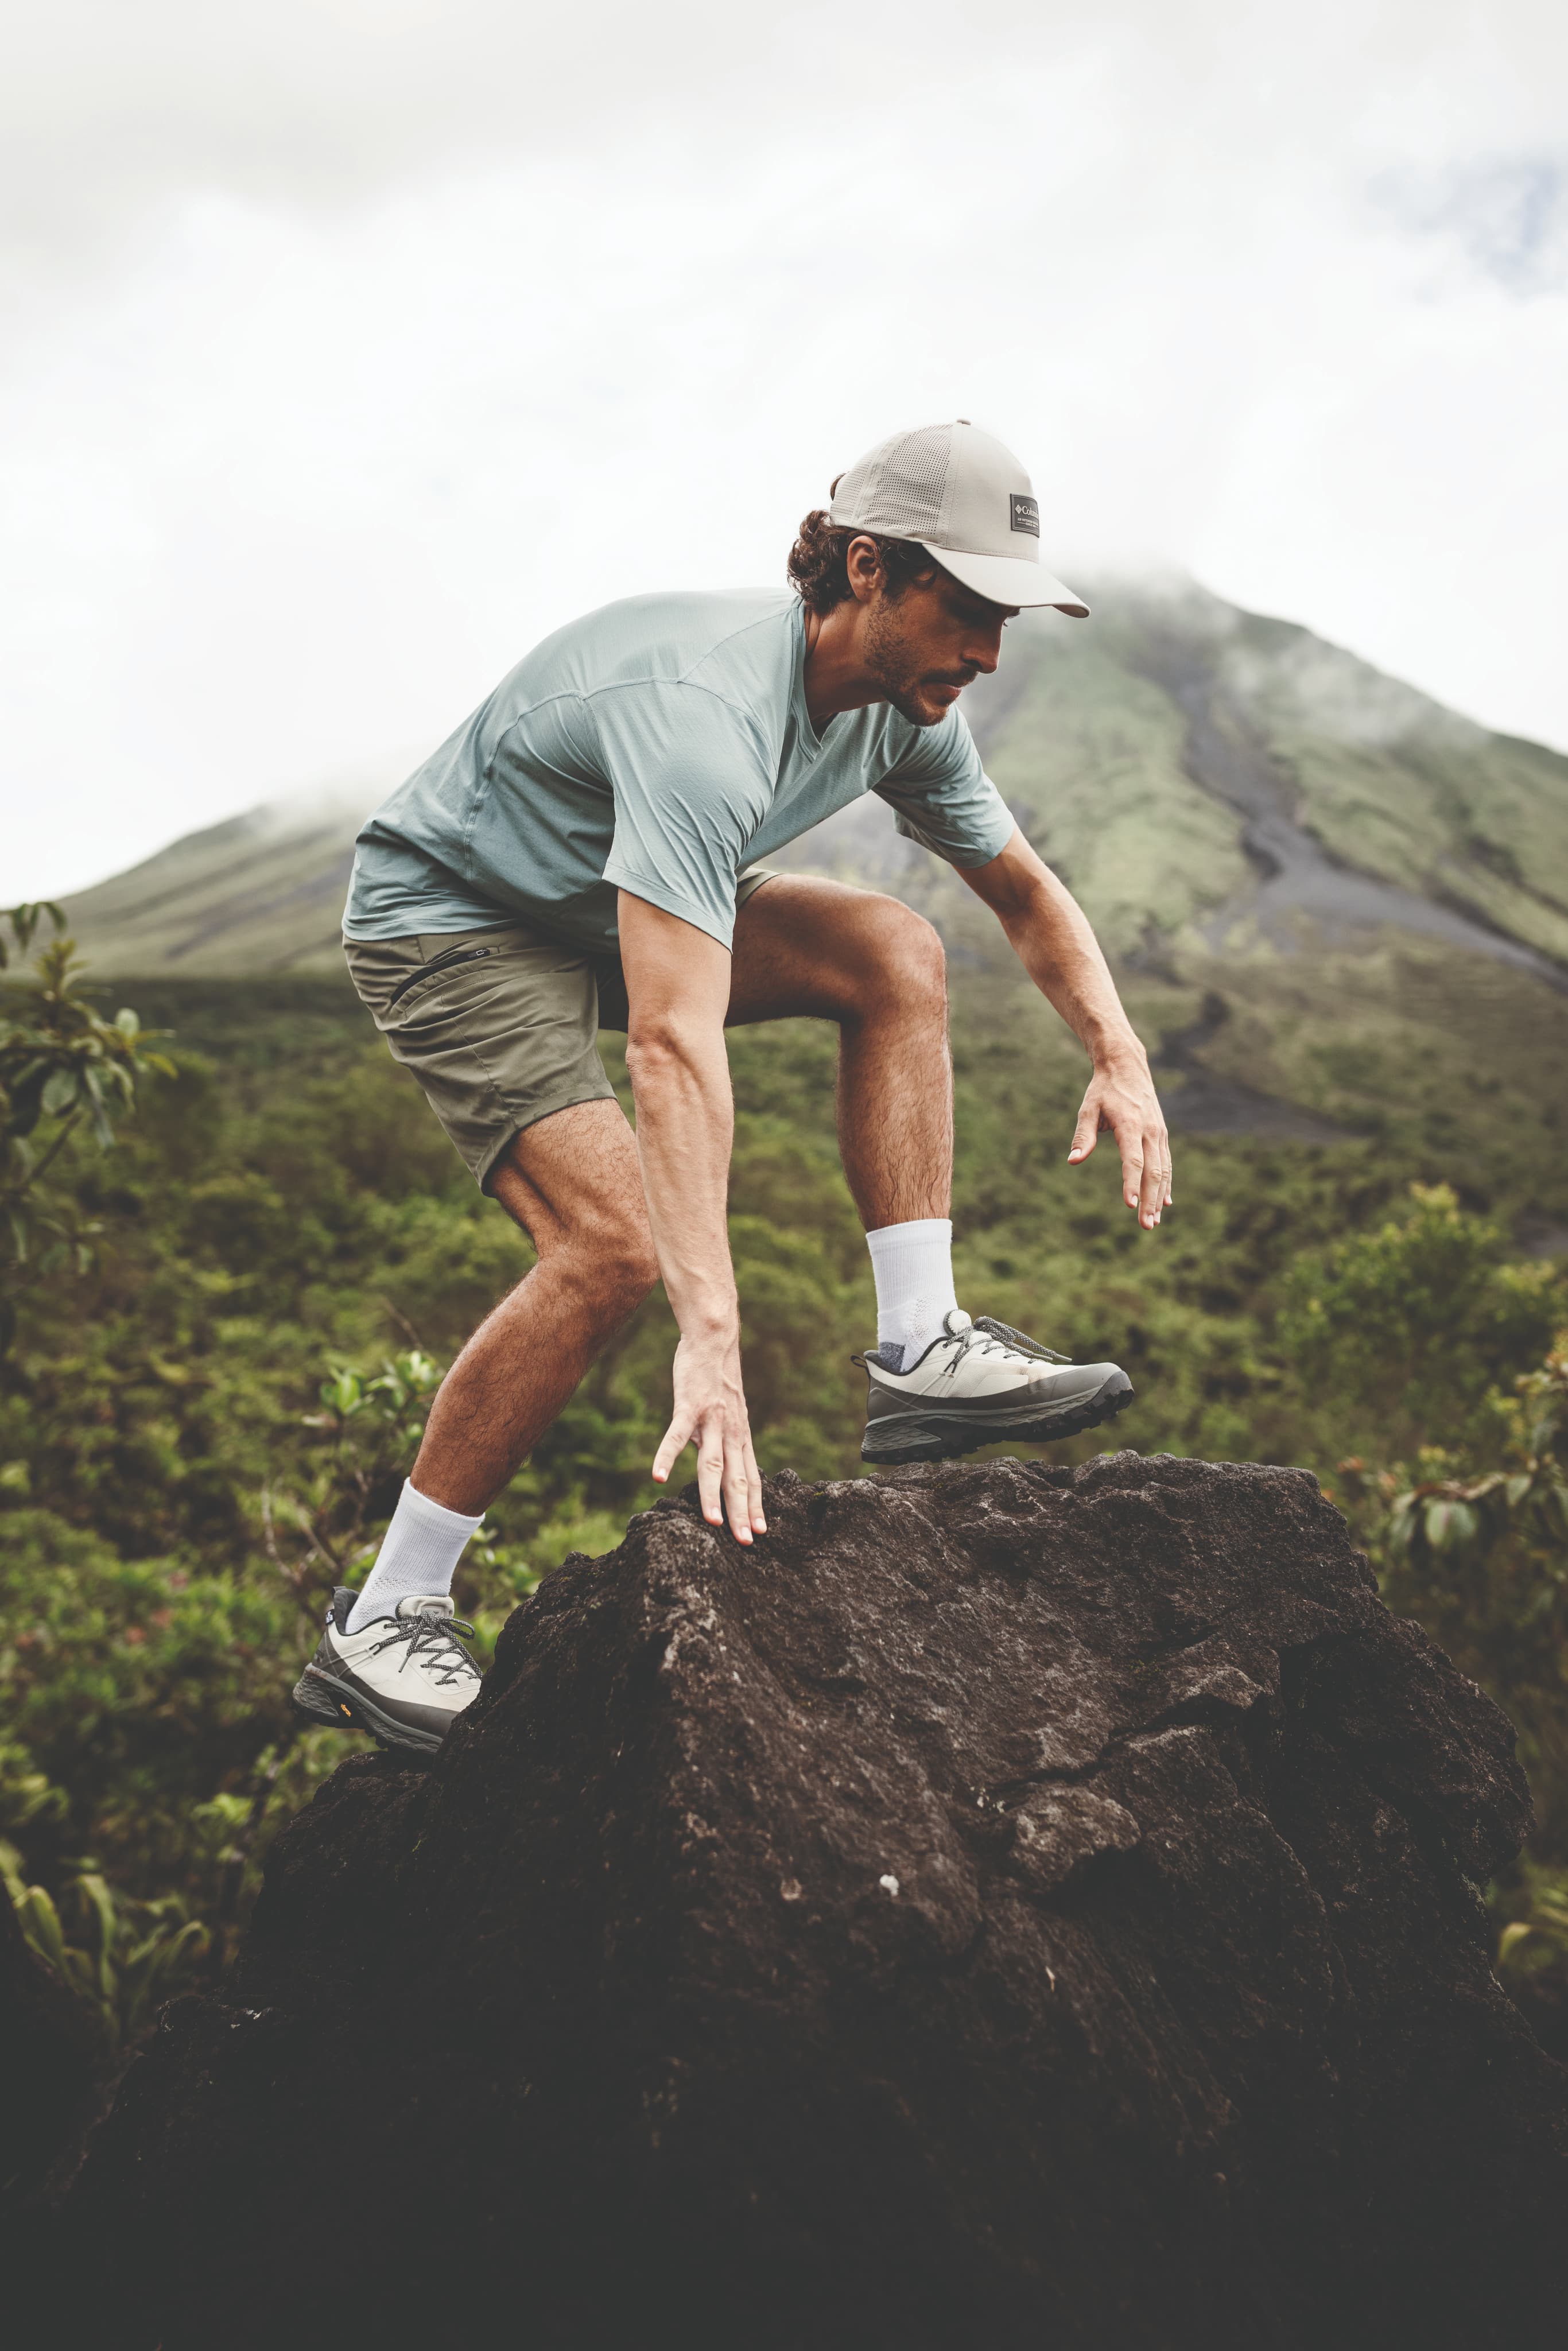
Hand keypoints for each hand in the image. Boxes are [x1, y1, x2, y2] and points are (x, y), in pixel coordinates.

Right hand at [651, 1326, 766, 1544]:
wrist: (714, 1340)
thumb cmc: (717, 1379)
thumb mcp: (729, 1414)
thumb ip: (725, 1442)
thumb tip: (718, 1469)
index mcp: (740, 1437)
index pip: (750, 1478)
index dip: (755, 1506)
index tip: (759, 1533)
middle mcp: (731, 1433)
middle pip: (737, 1479)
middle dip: (741, 1512)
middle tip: (745, 1542)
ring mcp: (711, 1421)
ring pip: (712, 1464)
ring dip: (711, 1495)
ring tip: (712, 1523)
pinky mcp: (689, 1407)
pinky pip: (676, 1436)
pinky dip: (666, 1456)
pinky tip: (657, 1476)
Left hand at [1068, 1056, 1171, 1229]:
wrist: (1127, 1066)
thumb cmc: (1103, 1090)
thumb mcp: (1088, 1108)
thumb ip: (1083, 1135)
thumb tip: (1073, 1160)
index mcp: (1130, 1125)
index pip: (1133, 1160)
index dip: (1131, 1183)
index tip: (1129, 1205)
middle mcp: (1149, 1131)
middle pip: (1153, 1171)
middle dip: (1149, 1200)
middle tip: (1145, 1226)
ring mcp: (1158, 1133)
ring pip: (1163, 1170)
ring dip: (1159, 1197)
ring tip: (1153, 1221)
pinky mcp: (1161, 1135)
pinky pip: (1166, 1163)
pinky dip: (1166, 1183)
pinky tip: (1165, 1202)